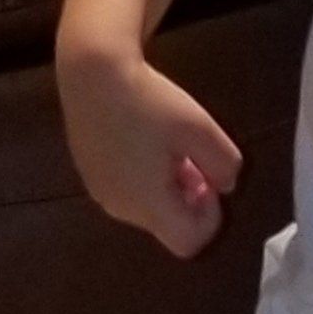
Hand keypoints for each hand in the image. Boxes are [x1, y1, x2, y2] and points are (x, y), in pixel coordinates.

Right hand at [56, 44, 242, 257]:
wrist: (93, 71)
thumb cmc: (150, 101)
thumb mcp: (202, 130)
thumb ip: (224, 165)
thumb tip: (224, 185)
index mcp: (149, 205)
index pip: (189, 242)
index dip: (209, 217)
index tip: (209, 179)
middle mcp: (120, 208)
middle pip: (167, 225)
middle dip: (188, 198)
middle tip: (192, 158)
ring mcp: (100, 192)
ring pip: (147, 208)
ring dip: (166, 187)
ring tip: (168, 146)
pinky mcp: (88, 174)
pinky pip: (126, 191)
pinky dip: (143, 177)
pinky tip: (144, 140)